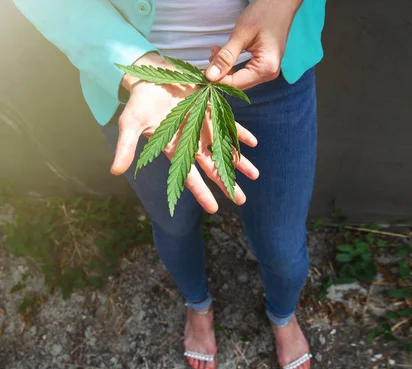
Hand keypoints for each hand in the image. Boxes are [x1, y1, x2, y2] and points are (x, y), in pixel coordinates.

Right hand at [112, 53, 258, 213]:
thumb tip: (115, 172)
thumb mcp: (130, 122)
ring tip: (255, 176)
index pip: (190, 176)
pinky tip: (253, 143)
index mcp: (174, 149)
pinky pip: (229, 125)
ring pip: (224, 149)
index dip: (201, 192)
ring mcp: (203, 127)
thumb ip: (126, 146)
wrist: (150, 75)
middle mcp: (191, 141)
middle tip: (242, 200)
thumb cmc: (139, 100)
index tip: (214, 209)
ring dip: (239, 162)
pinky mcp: (210, 111)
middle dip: (226, 183)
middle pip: (212, 167)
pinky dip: (240, 134)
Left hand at [205, 0, 302, 88]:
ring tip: (216, 52)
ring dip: (225, 70)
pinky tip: (224, 55)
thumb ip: (226, 57)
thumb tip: (210, 76)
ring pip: (241, 80)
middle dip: (221, 75)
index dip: (217, 80)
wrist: (281, 4)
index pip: (236, 83)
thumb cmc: (264, 14)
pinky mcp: (265, 66)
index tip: (202, 71)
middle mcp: (269, 74)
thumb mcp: (241, 34)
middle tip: (209, 57)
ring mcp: (268, 71)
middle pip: (239, 85)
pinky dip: (233, 67)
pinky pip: (246, 73)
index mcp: (266, 68)